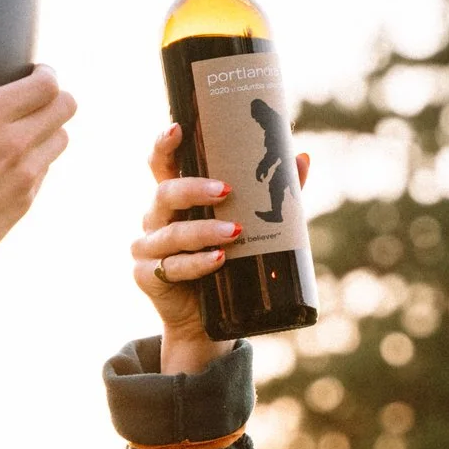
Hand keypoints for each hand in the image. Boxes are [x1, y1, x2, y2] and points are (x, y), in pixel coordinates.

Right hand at [0, 52, 77, 265]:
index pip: (46, 84)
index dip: (46, 73)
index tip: (32, 72)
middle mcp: (14, 143)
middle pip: (65, 105)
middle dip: (55, 96)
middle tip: (33, 97)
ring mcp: (25, 176)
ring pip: (61, 138)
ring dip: (49, 128)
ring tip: (27, 127)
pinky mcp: (25, 203)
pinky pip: (46, 170)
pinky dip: (36, 160)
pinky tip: (11, 163)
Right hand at [132, 125, 306, 375]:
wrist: (206, 320)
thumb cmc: (228, 262)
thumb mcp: (251, 223)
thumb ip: (271, 191)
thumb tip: (301, 157)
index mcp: (174, 197)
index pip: (161, 164)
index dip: (164, 145)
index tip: (178, 128)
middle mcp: (155, 217)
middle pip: (165, 193)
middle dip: (194, 189)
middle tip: (226, 191)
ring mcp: (147, 247)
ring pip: (173, 233)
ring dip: (204, 231)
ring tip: (235, 232)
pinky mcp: (147, 276)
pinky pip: (172, 267)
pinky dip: (198, 263)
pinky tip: (217, 260)